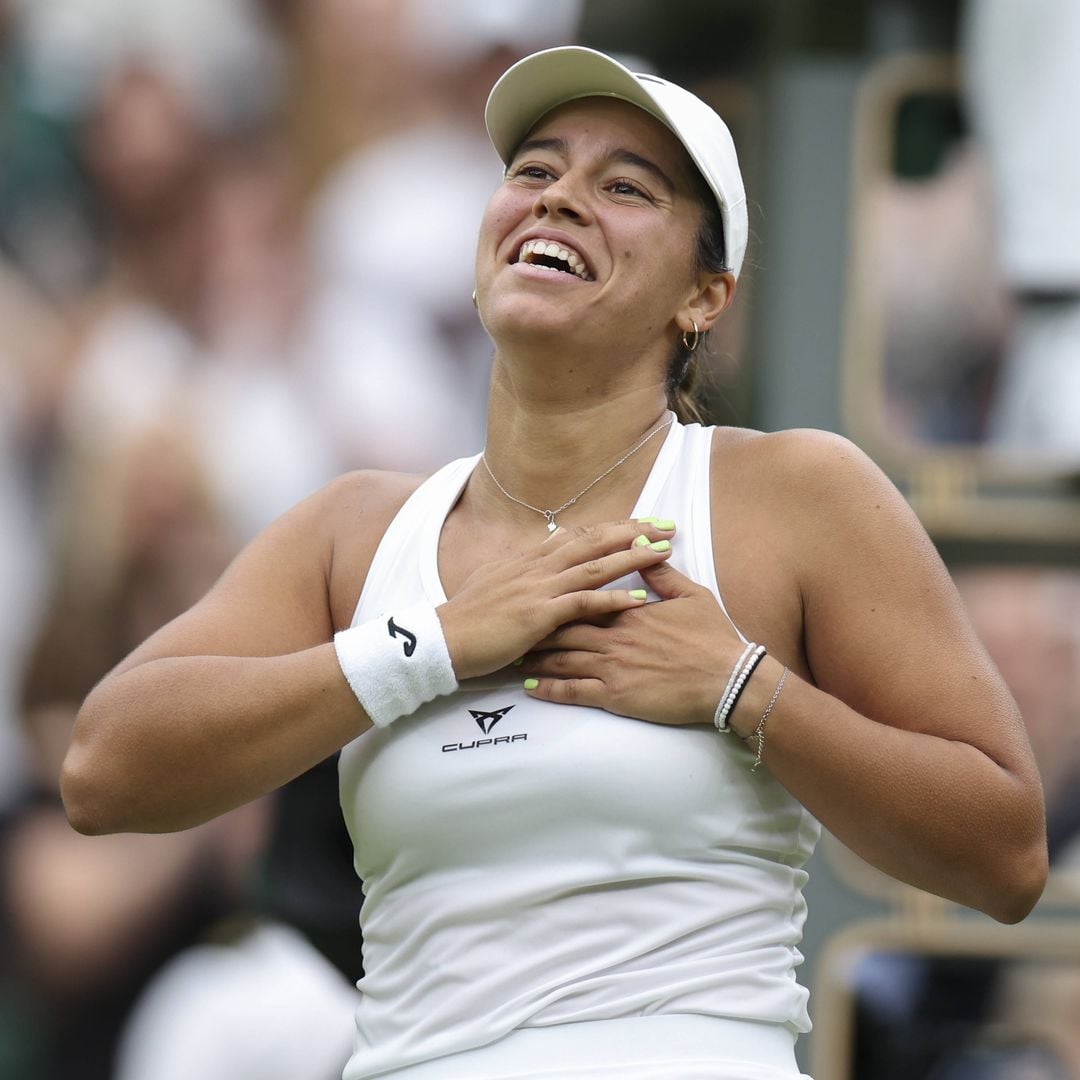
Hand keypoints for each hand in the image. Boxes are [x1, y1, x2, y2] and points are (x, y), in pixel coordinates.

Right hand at [438, 520, 675, 679]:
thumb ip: (522, 568)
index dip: (612, 527)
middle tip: (665, 526)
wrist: (443, 639)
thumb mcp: (495, 581)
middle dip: (632, 531)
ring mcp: (539, 589)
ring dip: (631, 557)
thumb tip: (540, 550)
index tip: (640, 523)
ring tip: (663, 552)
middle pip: (593, 540)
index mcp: (528, 559)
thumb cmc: (468, 618)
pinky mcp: (539, 614)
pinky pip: (583, 603)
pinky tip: (638, 598)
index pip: (578, 535)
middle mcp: (537, 566)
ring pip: (594, 566)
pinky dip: (612, 599)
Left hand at [519, 559, 745, 725]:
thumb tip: (645, 549)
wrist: (727, 679)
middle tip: (512, 626)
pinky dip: (549, 689)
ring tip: (512, 656)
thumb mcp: (691, 596)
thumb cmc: (712, 638)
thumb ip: (662, 576)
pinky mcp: (615, 696)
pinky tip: (531, 688)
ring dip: (534, 658)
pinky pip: (573, 692)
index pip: (582, 599)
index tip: (536, 595)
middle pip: (562, 628)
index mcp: (628, 612)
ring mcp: (612, 667)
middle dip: (535, 628)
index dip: (556, 597)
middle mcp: (613, 637)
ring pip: (561, 659)